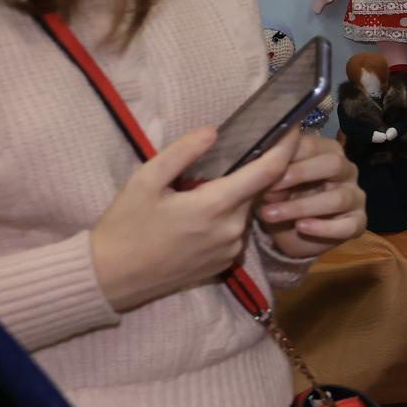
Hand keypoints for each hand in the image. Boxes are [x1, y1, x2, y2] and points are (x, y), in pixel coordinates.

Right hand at [89, 129, 296, 313]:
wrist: (111, 277)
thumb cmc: (125, 225)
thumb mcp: (145, 181)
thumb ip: (182, 153)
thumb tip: (213, 130)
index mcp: (216, 205)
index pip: (269, 172)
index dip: (286, 148)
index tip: (295, 129)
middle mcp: (233, 229)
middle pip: (255, 191)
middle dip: (248, 173)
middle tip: (225, 160)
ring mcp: (231, 250)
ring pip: (244, 212)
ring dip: (233, 198)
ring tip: (198, 192)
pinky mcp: (225, 264)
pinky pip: (235, 232)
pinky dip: (225, 219)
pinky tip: (197, 220)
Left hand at [256, 129, 367, 258]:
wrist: (290, 234)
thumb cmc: (280, 199)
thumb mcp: (270, 186)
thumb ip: (271, 176)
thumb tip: (263, 169)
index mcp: (326, 153)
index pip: (312, 145)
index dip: (287, 155)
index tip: (261, 169)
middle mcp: (346, 171)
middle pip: (333, 164)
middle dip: (299, 174)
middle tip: (268, 189)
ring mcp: (355, 196)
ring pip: (338, 197)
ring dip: (302, 206)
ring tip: (271, 215)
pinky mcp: (358, 222)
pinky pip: (347, 226)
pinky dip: (323, 228)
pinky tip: (301, 227)